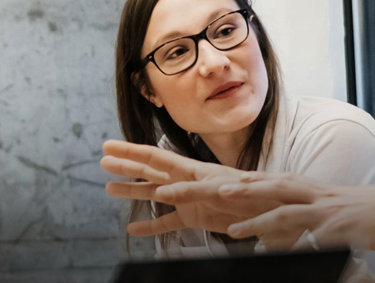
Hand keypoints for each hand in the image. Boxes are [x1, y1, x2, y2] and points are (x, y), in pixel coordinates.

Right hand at [100, 140, 279, 234]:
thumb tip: (161, 194)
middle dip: (126, 165)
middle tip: (102, 161)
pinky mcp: (194, 218)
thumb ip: (191, 192)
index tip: (108, 146)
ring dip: (132, 191)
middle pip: (149, 171)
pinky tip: (133, 229)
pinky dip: (150, 226)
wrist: (272, 209)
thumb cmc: (251, 194)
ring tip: (108, 189)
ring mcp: (187, 200)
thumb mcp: (221, 190)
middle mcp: (185, 181)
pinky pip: (167, 223)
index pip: (154, 157)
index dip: (130, 151)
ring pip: (153, 194)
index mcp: (191, 169)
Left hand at [221, 171, 374, 251]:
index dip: (245, 180)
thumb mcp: (332, 207)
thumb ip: (307, 214)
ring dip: (257, 219)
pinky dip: (293, 245)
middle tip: (214, 190)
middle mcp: (314, 194)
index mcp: (311, 188)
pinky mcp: (338, 228)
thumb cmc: (368, 210)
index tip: (218, 179)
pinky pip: (311, 238)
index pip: (272, 180)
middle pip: (269, 187)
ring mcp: (325, 211)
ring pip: (285, 211)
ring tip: (233, 228)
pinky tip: (277, 253)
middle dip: (239, 189)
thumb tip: (284, 231)